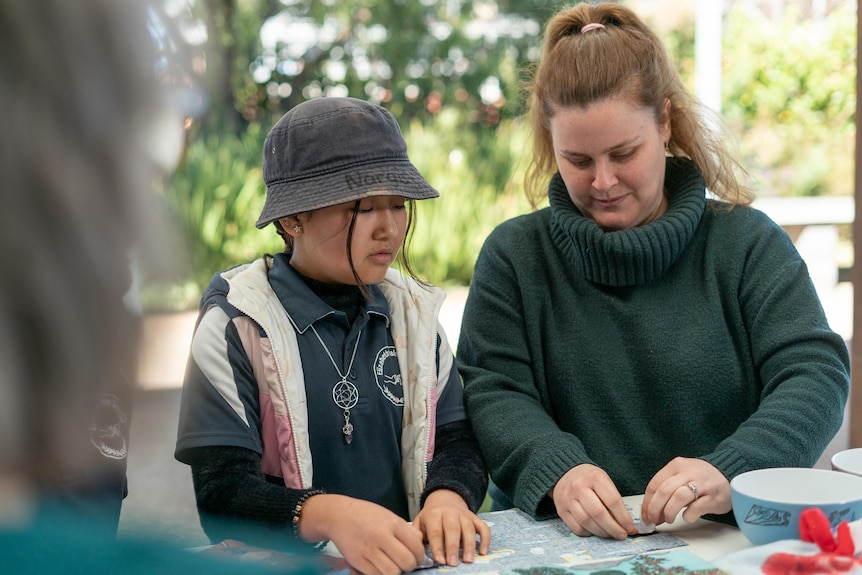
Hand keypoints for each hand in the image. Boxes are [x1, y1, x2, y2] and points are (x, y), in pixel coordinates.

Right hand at [297, 493, 425, 574]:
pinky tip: (381, 566)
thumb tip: (420, 543)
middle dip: (410, 566)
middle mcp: (381, 536)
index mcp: (392, 523)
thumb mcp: (388, 516)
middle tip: (406, 563)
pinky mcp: (357, 560)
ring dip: (396, 572)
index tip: (417, 557)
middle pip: (407, 561)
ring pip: (393, 572)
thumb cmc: (365, 515)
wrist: (339, 515)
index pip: (416, 545)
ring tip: (394, 565)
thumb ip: (405, 529)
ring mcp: (368, 549)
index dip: (420, 555)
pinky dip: (382, 574)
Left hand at [413, 489, 490, 565]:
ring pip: (468, 528)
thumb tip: (416, 549)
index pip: (436, 531)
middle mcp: (450, 512)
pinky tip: (483, 552)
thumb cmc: (431, 516)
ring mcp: (464, 515)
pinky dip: (485, 539)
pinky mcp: (475, 518)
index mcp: (434, 514)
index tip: (440, 560)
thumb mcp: (420, 521)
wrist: (445, 499)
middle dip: (453, 547)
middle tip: (453, 562)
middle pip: (453, 529)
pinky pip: (483, 527)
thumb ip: (417, 534)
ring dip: (469, 545)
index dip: (438, 547)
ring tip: (468, 560)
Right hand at [551, 464, 636, 539]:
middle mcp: (579, 487)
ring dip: (602, 533)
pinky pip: (576, 527)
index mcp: (594, 477)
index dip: (623, 517)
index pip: (612, 500)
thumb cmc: (588, 479)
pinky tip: (595, 531)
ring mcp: (568, 499)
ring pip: (586, 522)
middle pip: (598, 513)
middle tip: (622, 535)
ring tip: (610, 535)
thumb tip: (625, 523)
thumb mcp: (603, 480)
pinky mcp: (561, 510)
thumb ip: (613, 498)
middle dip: (613, 528)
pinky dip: (588, 533)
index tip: (631, 528)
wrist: (564, 473)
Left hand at [641, 457, 731, 525]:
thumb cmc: (700, 479)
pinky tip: (686, 517)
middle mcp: (688, 472)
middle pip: (664, 491)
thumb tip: (650, 511)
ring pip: (678, 497)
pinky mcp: (713, 496)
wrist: (728, 475)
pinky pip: (696, 508)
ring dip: (669, 512)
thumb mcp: (681, 476)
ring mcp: (702, 483)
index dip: (647, 503)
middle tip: (653, 520)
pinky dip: (688, 515)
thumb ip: (666, 489)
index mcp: (676, 466)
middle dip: (654, 509)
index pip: (654, 484)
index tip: (645, 515)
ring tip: (669, 519)